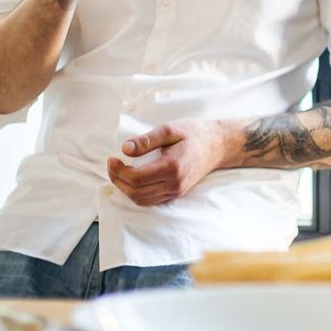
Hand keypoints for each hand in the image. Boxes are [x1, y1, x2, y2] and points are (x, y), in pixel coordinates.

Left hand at [106, 120, 233, 206]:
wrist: (218, 145)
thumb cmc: (194, 133)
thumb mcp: (170, 129)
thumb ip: (147, 140)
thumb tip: (124, 149)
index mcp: (172, 167)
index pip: (136, 178)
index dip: (118, 171)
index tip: (112, 158)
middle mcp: (174, 184)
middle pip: (135, 193)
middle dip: (118, 180)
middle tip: (112, 165)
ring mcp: (176, 191)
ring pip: (141, 200)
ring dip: (125, 189)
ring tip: (119, 172)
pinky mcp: (176, 193)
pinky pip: (150, 200)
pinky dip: (136, 193)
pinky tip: (133, 179)